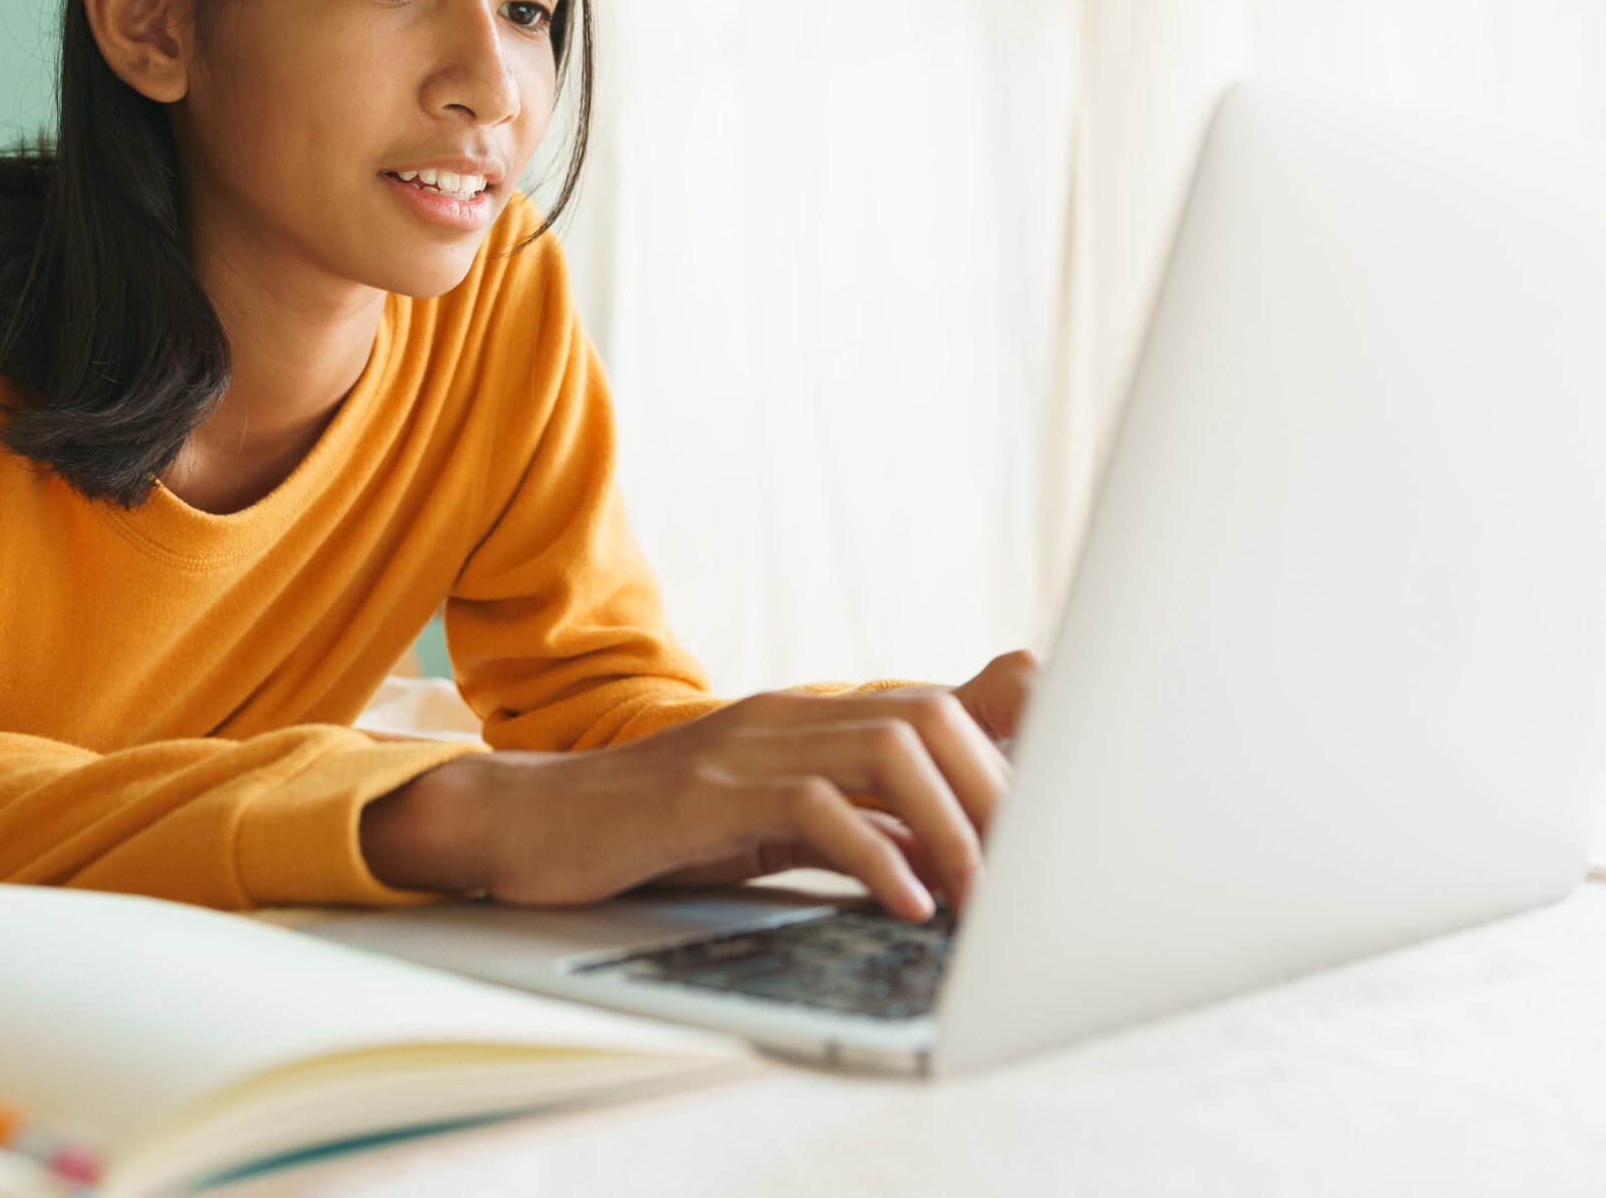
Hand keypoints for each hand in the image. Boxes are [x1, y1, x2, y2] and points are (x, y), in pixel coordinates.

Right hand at [359, 649, 1044, 922]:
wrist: (537, 822)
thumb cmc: (664, 827)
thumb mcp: (782, 814)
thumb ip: (865, 808)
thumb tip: (958, 834)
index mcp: (818, 717)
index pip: (945, 702)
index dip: (1019, 742)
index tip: (1069, 808)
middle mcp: (794, 714)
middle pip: (933, 716)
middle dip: (998, 796)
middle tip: (1029, 878)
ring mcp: (749, 744)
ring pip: (889, 747)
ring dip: (952, 825)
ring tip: (978, 898)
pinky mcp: (707, 791)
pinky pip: (813, 807)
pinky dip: (874, 855)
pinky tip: (903, 903)